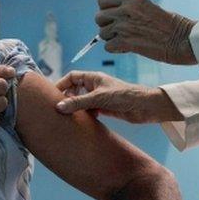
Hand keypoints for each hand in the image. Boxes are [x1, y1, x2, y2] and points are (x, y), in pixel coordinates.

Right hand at [55, 71, 183, 123]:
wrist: (146, 107)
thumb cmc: (125, 95)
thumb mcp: (98, 98)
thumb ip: (78, 102)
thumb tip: (58, 106)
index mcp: (93, 77)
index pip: (71, 77)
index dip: (61, 84)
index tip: (52, 95)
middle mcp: (95, 86)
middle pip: (75, 90)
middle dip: (66, 98)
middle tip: (58, 109)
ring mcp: (99, 98)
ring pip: (82, 102)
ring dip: (76, 109)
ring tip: (68, 117)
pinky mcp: (105, 108)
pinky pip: (89, 111)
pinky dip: (85, 116)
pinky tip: (83, 122)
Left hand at [95, 0, 197, 64]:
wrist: (183, 40)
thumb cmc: (169, 24)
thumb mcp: (146, 6)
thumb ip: (127, 8)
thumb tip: (109, 16)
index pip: (101, 0)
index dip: (106, 10)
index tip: (115, 16)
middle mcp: (125, 9)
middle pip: (98, 17)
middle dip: (107, 25)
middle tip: (121, 30)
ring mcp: (124, 26)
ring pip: (102, 34)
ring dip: (112, 38)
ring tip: (129, 38)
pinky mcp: (125, 42)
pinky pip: (107, 47)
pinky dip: (116, 49)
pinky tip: (129, 47)